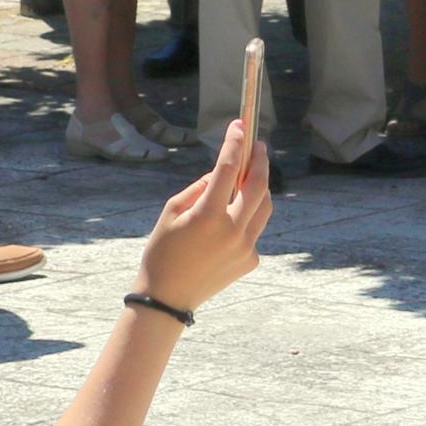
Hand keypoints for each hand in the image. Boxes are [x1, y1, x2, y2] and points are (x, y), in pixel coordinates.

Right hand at [134, 87, 274, 310]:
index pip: (228, 169)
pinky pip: (254, 230)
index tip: (239, 126)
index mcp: (208, 216)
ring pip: (264, 207)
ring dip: (260, 187)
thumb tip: (221, 174)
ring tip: (251, 175)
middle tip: (258, 146)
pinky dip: (247, 217)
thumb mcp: (171, 211)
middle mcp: (232, 231)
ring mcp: (245, 248)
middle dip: (260, 161)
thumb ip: (199, 188)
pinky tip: (232, 218)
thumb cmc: (162, 252)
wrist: (167, 299)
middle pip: (259, 186)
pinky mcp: (250, 261)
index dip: (235, 143)